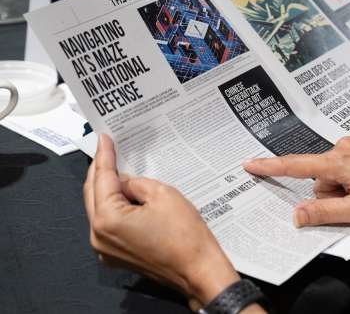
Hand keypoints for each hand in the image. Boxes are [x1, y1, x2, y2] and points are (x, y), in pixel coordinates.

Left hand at [84, 134, 239, 303]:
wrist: (197, 269)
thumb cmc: (185, 237)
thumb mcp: (163, 194)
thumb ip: (137, 183)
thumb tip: (125, 182)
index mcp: (107, 219)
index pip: (102, 179)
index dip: (104, 156)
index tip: (103, 139)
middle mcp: (99, 237)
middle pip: (93, 195)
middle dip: (101, 172)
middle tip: (107, 150)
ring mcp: (106, 249)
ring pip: (100, 210)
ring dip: (108, 190)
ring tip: (119, 170)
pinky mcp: (116, 255)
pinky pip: (110, 224)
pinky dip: (115, 208)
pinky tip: (127, 195)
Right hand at [243, 136, 349, 226]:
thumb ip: (324, 212)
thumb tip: (296, 215)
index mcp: (339, 162)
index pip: (295, 166)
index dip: (270, 167)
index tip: (249, 164)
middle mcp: (345, 147)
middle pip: (321, 178)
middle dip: (332, 195)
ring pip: (338, 173)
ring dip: (348, 188)